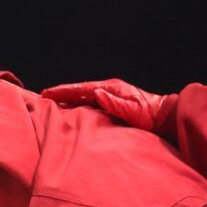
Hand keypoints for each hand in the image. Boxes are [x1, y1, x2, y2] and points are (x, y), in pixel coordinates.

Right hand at [41, 79, 169, 129]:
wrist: (164, 117)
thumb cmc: (149, 116)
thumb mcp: (133, 110)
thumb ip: (115, 103)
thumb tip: (96, 93)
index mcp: (111, 89)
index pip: (81, 89)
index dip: (63, 91)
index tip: (47, 93)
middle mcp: (109, 89)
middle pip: (79, 90)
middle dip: (61, 92)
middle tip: (42, 95)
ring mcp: (111, 95)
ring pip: (83, 95)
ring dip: (67, 97)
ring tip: (52, 100)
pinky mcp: (112, 102)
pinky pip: (89, 101)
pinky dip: (77, 103)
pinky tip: (70, 107)